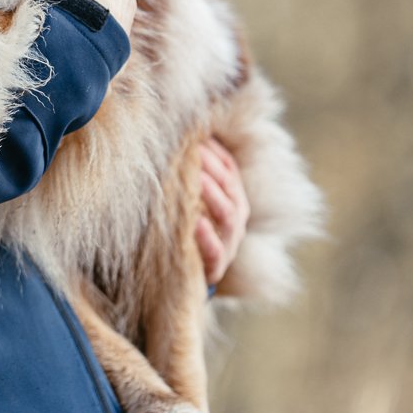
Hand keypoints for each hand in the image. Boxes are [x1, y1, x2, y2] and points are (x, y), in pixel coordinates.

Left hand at [194, 138, 249, 284]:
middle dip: (212, 166)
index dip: (214, 151)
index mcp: (232, 198)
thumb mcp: (188, 198)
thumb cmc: (184, 227)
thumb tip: (176, 138)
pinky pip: (215, 252)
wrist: (181, 277)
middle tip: (191, 150)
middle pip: (230, 187)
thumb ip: (188, 173)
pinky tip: (195, 223)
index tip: (193, 135)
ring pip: (228, 215)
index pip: (229, 168)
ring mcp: (228, 244)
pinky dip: (207, 237)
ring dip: (212, 195)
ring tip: (196, 179)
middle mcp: (236, 219)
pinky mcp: (215, 268)